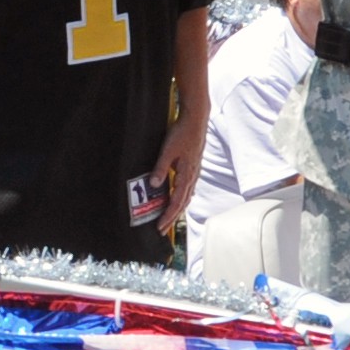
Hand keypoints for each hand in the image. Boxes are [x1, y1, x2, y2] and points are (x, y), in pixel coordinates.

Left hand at [159, 113, 207, 229]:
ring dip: (177, 209)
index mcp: (187, 175)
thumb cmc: (182, 133)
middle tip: (162, 229)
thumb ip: (160, 168)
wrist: (196, 120)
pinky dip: (182, 198)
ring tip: (169, 218)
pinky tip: (178, 198)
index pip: (176, 202)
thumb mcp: (167, 150)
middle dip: (171, 218)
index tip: (160, 226)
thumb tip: (153, 184)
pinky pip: (188, 188)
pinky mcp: (193, 167)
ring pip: (186, 197)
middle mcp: (192, 177)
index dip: (168, 216)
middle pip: (182, 203)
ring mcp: (194, 172)